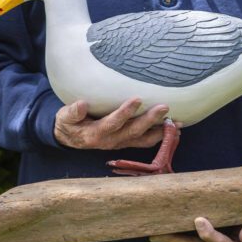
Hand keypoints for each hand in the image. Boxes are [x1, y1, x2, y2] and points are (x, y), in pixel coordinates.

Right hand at [54, 98, 168, 150]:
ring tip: (177, 123)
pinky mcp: (127, 142)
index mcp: (96, 133)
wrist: (70, 139)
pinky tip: (175, 130)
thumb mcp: (65, 117)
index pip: (113, 122)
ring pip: (143, 139)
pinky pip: (146, 141)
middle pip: (133, 131)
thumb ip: (72, 112)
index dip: (125, 112)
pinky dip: (161, 136)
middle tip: (164, 107)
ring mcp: (121, 142)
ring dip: (161, 131)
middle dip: (150, 120)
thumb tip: (81, 104)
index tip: (137, 99)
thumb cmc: (69, 123)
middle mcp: (111, 140)